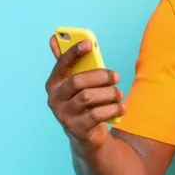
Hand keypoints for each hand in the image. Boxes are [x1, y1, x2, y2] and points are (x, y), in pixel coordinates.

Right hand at [45, 36, 124, 152]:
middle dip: (101, 76)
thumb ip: (71, 63)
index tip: (88, 43)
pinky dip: (113, 109)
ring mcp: (64, 116)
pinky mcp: (77, 129)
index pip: (62, 64)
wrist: (87, 136)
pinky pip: (97, 114)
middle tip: (117, 76)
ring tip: (118, 95)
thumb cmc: (85, 103)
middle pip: (77, 81)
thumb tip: (54, 38)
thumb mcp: (79, 84)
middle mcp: (54, 100)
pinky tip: (121, 108)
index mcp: (54, 84)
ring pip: (89, 97)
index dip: (74, 52)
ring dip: (109, 94)